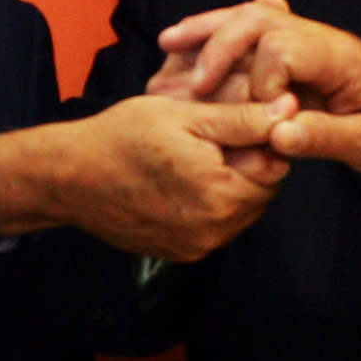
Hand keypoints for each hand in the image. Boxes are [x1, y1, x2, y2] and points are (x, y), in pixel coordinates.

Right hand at [0, 93, 293, 259]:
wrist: (71, 177)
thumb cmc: (124, 137)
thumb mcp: (186, 115)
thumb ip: (242, 117)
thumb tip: (289, 108)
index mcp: (221, 194)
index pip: (276, 164)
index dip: (263, 136)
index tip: (239, 119)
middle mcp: (215, 229)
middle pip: (261, 189)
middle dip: (248, 159)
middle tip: (214, 135)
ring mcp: (200, 245)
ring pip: (242, 207)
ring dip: (232, 181)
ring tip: (196, 155)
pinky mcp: (185, 253)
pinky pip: (218, 223)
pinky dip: (212, 201)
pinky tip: (184, 178)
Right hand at [158, 0, 360, 176]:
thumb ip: (325, 137)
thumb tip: (277, 133)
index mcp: (338, 58)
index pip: (284, 48)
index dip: (262, 81)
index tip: (259, 117)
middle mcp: (320, 40)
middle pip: (260, 18)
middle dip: (220, 42)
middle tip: (192, 79)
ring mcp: (307, 42)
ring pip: (251, 18)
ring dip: (210, 31)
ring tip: (170, 46)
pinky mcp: (298, 54)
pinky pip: (253, 37)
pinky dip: (220, 40)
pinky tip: (190, 50)